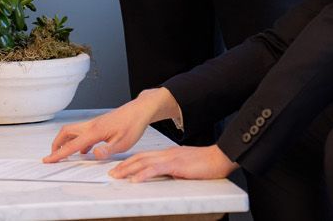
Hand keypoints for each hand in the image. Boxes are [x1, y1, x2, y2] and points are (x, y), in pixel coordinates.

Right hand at [43, 95, 161, 161]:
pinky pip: (82, 132)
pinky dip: (78, 141)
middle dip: (56, 144)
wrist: (139, 110)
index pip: (72, 145)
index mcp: (94, 131)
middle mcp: (91, 125)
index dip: (58, 154)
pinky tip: (85, 151)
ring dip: (65, 141)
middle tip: (53, 156)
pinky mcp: (99, 124)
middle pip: (66, 133)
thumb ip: (107, 150)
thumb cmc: (132, 125)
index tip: (48, 160)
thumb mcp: (123, 143)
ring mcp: (94, 123)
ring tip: (64, 154)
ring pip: (73, 131)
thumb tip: (94, 154)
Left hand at [110, 144, 236, 181]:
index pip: (145, 156)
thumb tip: (166, 177)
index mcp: (168, 154)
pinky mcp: (176, 165)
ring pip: (144, 162)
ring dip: (128, 169)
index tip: (119, 168)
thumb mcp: (185, 167)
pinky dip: (143, 174)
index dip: (130, 162)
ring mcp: (171, 158)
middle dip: (124, 165)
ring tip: (117, 176)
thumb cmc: (207, 164)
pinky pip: (156, 169)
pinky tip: (135, 179)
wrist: (220, 157)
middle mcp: (167, 153)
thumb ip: (174, 170)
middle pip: (140, 158)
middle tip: (112, 172)